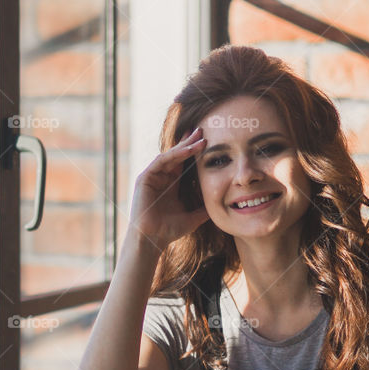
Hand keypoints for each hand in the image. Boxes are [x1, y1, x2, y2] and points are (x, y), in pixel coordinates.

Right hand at [127, 127, 209, 252]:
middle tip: (203, 130)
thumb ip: (205, 208)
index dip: (194, 151)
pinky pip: (161, 161)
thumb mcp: (193, 217)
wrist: (153, 240)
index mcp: (171, 183)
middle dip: (190, 142)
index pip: (184, 162)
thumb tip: (224, 205)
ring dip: (184, 146)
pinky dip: (174, 155)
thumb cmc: (169, 230)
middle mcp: (161, 177)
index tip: (208, 140)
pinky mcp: (145, 178)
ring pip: (170, 155)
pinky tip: (187, 150)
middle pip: (177, 154)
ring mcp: (152, 176)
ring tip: (199, 137)